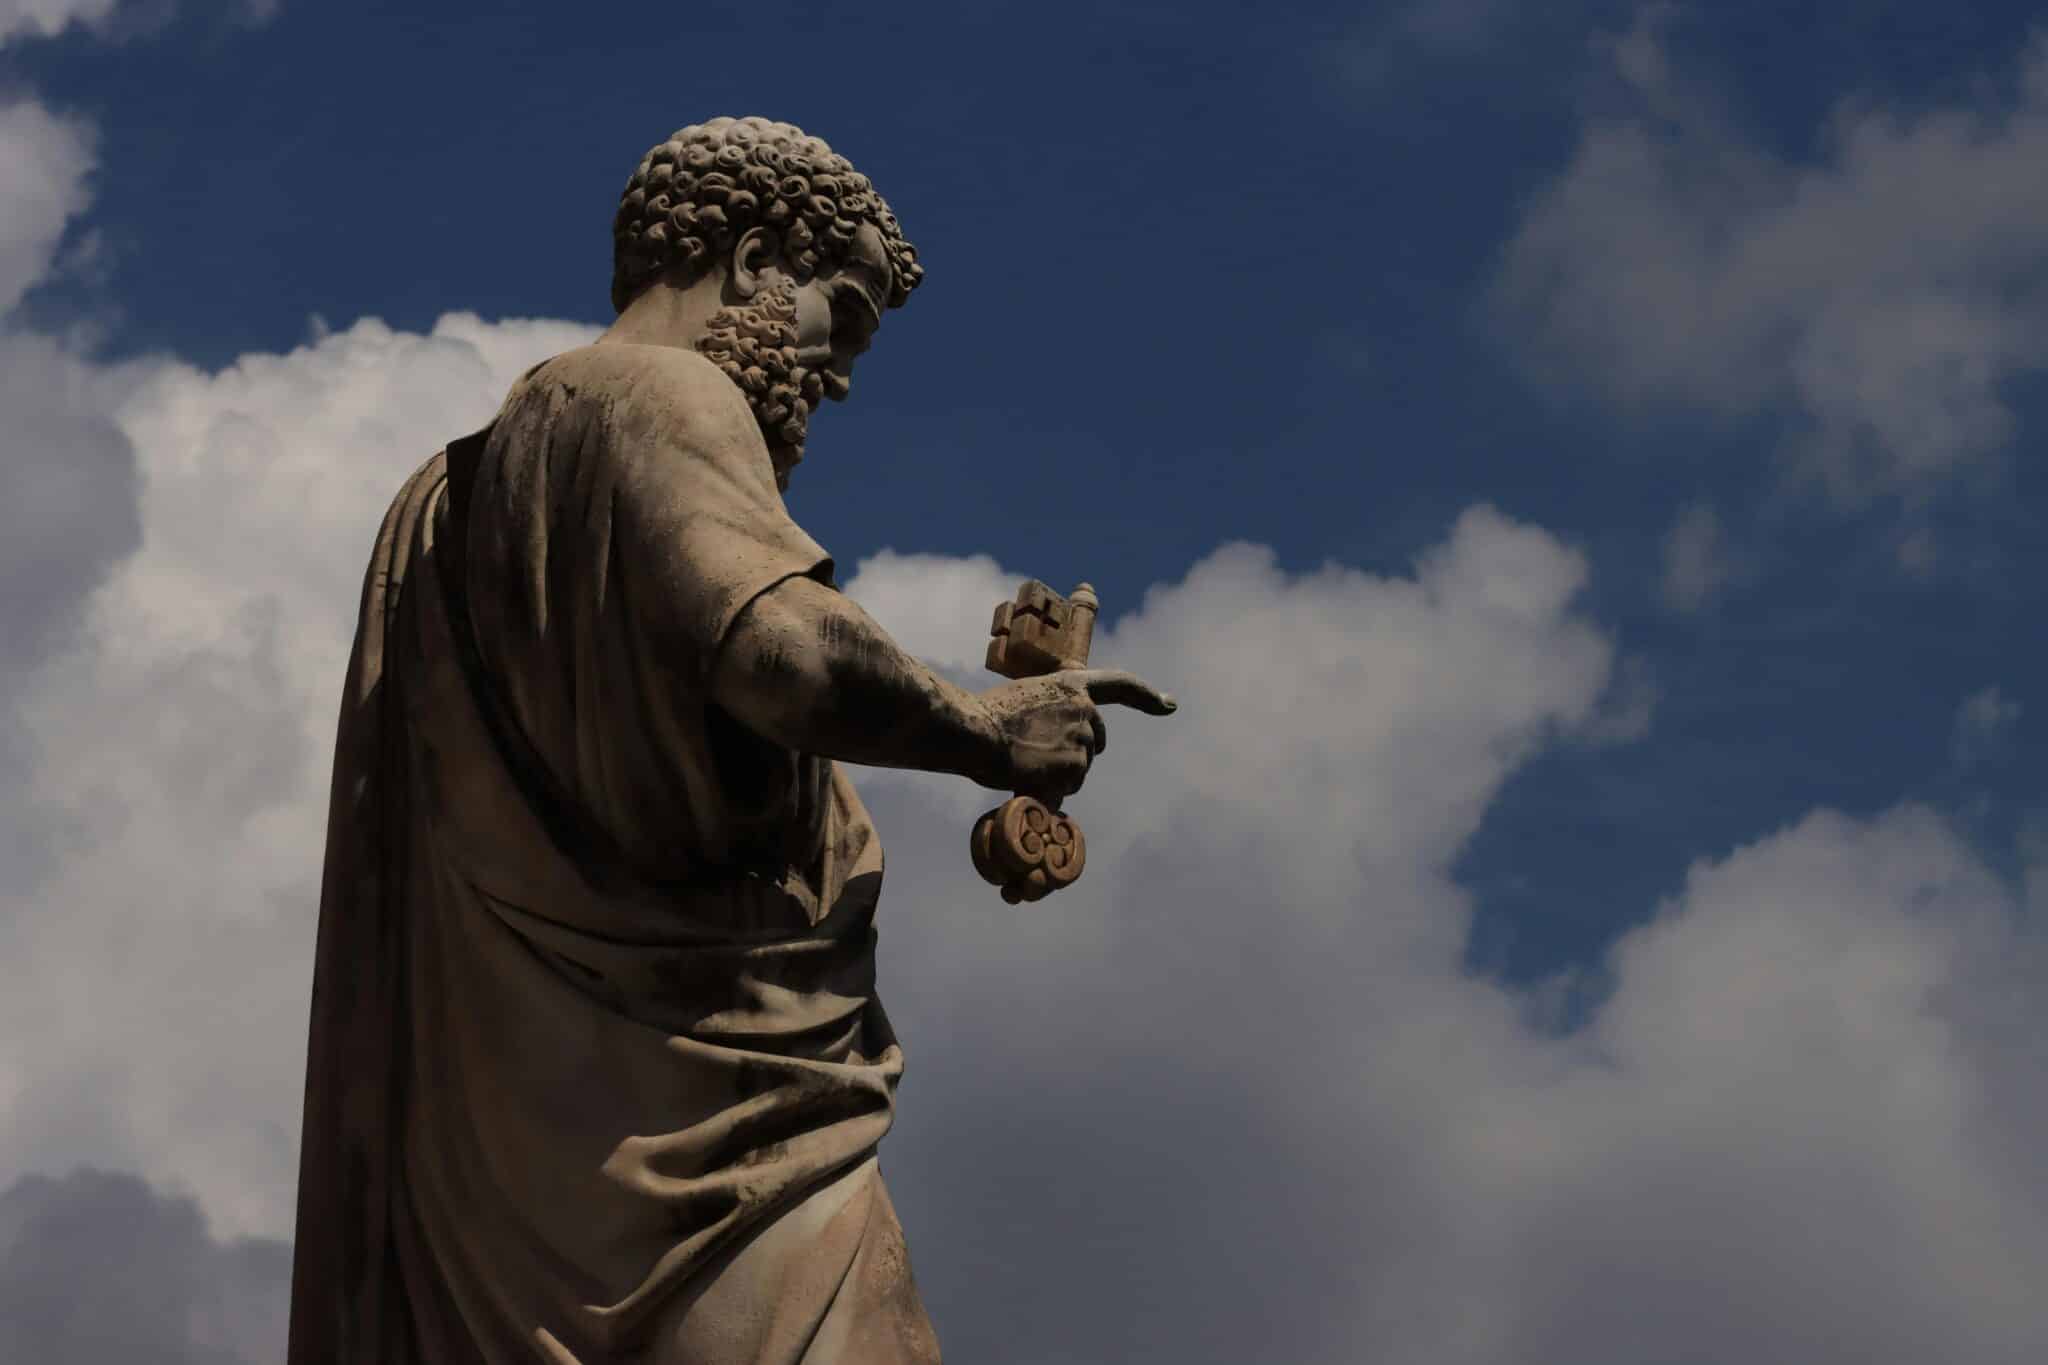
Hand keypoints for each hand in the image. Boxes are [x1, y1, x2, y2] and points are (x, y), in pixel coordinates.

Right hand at [975, 668, 1177, 801]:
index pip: (1120, 686)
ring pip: (1079, 770)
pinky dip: (1049, 791)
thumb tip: (1054, 746)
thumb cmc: (985, 716)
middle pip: (1096, 742)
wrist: (973, 729)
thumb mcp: (1026, 698)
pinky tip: (1026, 778)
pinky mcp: (1075, 766)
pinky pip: (1067, 789)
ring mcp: (1082, 738)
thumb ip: (1050, 712)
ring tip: (1023, 763)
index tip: (1169, 704)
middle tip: (1038, 757)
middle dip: (1076, 755)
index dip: (1147, 697)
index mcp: (1071, 685)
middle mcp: (1085, 709)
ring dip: (1056, 775)